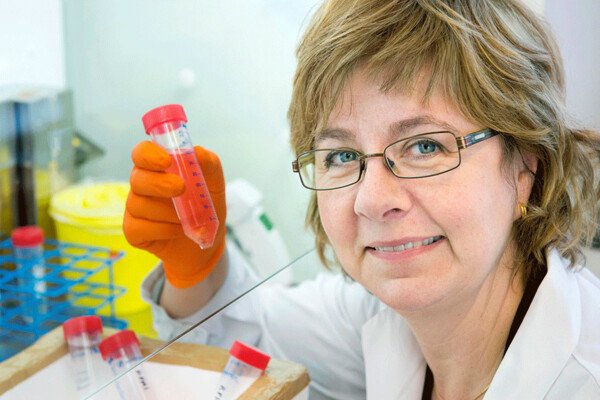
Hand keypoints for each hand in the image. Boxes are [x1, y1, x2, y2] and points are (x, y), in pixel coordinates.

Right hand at [123, 141, 226, 287]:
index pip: (142, 153)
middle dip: (159, 183)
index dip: (149, 154)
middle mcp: (142, 185)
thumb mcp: (214, 183)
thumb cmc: (206, 205)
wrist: (207, 240)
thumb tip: (197, 151)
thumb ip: (208, 163)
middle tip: (181, 188)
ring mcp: (135, 208)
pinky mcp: (133, 231)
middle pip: (137, 178)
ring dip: (167, 211)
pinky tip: (177, 230)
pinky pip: (138, 228)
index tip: (167, 160)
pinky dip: (162, 230)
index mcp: (158, 167)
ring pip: (138, 204)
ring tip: (187, 217)